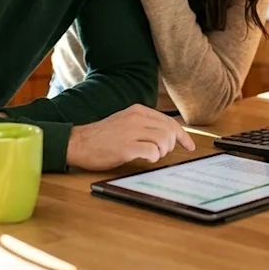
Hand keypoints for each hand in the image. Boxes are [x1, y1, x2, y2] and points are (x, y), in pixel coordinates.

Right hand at [66, 104, 196, 170]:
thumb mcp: (125, 122)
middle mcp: (136, 118)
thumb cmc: (101, 136)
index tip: (190, 146)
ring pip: (164, 141)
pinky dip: (153, 158)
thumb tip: (167, 135)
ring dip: (161, 153)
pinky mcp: (126, 147)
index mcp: (138, 111)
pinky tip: (144, 159)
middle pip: (170, 132)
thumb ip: (144, 125)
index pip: (169, 121)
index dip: (183, 136)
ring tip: (150, 155)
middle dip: (171, 146)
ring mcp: (131, 132)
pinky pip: (152, 153)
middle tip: (160, 153)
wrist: (78, 143)